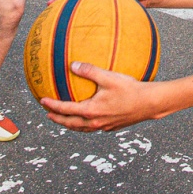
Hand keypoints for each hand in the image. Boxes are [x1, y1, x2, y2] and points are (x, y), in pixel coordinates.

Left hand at [38, 63, 162, 131]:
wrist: (150, 104)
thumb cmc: (131, 89)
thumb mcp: (109, 77)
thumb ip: (90, 71)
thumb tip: (73, 65)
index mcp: (91, 111)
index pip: (66, 110)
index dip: (52, 106)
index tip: (42, 101)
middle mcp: (96, 122)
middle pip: (71, 124)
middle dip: (58, 119)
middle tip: (48, 114)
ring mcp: (104, 126)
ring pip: (82, 129)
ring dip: (70, 124)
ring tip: (64, 120)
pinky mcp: (113, 127)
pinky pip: (93, 128)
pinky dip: (85, 125)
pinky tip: (88, 119)